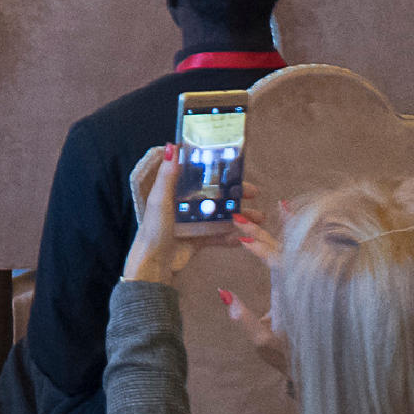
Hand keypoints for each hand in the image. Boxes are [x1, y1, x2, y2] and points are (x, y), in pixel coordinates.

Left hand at [119, 145, 287, 367]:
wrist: (153, 267)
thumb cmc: (154, 231)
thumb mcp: (161, 200)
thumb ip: (168, 175)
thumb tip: (172, 146)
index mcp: (173, 190)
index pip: (198, 174)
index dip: (217, 169)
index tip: (237, 166)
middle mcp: (184, 204)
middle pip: (215, 194)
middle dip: (236, 193)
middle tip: (255, 193)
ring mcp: (192, 222)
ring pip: (220, 214)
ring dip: (239, 215)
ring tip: (260, 218)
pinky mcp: (197, 240)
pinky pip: (218, 235)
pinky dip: (230, 236)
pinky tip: (245, 238)